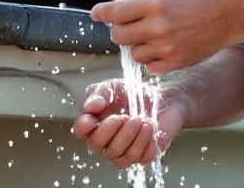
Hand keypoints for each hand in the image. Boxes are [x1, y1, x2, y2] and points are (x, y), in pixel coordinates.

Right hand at [71, 79, 185, 168]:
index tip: (91, 119)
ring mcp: (124, 152)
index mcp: (95, 123)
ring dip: (131, 136)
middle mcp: (106, 141)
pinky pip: (141, 158)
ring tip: (142, 119)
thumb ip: (99, 93)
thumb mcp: (113, 87)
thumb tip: (90, 107)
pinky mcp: (144, 156)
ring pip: (119, 156)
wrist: (162, 97)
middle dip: (111, 130)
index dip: (83, 127)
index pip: (81, 131)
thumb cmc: (133, 93)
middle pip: (97, 145)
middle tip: (126, 116)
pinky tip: (151, 128)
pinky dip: (147, 142)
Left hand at [89, 0, 241, 73]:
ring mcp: (166, 47)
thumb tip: (121, 1)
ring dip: (136, 44)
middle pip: (118, 36)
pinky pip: (149, 65)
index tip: (97, 13)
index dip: (102, 12)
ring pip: (132, 53)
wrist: (226, 16)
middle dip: (119, 29)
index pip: (115, 12)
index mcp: (155, 4)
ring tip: (151, 34)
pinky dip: (151, 57)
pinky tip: (162, 45)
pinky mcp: (175, 62)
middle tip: (128, 23)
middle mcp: (159, 26)